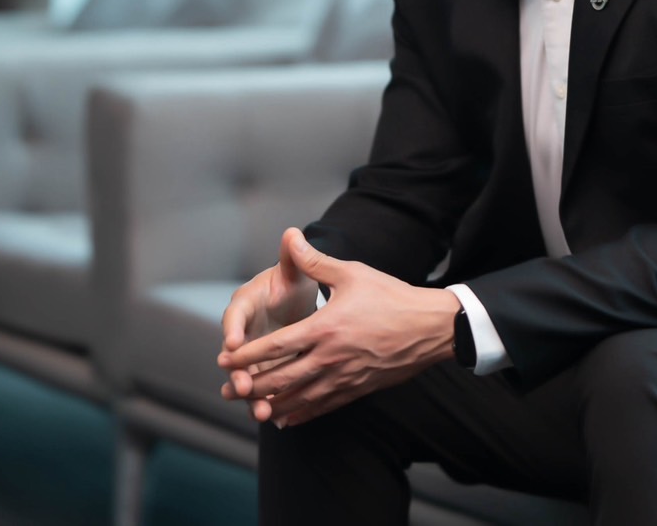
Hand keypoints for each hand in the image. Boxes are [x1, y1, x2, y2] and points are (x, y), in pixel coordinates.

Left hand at [218, 228, 458, 426]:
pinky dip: (301, 414)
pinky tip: (286, 419)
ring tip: (250, 410)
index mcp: (325, 328)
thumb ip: (315, 261)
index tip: (225, 358)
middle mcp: (331, 358)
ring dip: (272, 406)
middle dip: (252, 386)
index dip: (248, 354)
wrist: (430, 328)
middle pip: (282, 379)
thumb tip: (290, 238)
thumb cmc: (390, 297)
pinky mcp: (357, 388)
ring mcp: (344, 377)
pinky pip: (323, 406)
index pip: (277, 346)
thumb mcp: (351, 273)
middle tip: (227, 391)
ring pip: (300, 398)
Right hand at [219, 228, 320, 411]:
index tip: (233, 345)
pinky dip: (270, 402)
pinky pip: (264, 388)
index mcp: (245, 303)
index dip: (233, 330)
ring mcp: (251, 354)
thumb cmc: (291, 281)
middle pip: (236, 355)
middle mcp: (242, 332)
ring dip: (252, 396)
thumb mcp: (292, 270)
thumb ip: (292, 257)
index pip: (235, 316)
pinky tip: (279, 420)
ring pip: (247, 377)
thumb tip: (292, 232)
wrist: (294, 299)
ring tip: (262, 413)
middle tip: (242, 388)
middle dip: (238, 373)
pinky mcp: (263, 370)